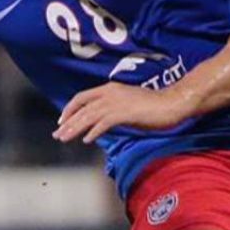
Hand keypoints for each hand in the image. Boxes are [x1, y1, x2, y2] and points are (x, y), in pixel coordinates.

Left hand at [53, 82, 187, 143]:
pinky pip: (104, 123)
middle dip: (67, 122)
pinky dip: (93, 132)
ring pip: (89, 116)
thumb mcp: (129, 104)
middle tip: (57, 134)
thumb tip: (102, 122)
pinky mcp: (125, 113)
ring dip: (75, 128)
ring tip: (65, 138)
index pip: (83, 97)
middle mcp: (110, 93)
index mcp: (110, 89)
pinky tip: (87, 140)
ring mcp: (117, 103)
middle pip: (82, 108)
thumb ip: (114, 110)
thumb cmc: (154, 106)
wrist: (173, 103)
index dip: (70, 109)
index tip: (62, 120)